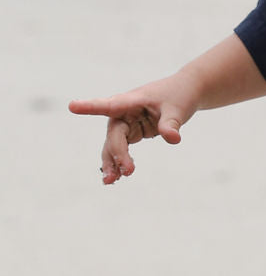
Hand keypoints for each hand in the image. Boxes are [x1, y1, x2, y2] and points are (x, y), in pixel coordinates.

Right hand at [68, 78, 197, 184]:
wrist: (184, 93)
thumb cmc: (179, 96)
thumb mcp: (178, 109)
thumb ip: (171, 124)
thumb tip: (173, 139)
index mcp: (132, 100)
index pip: (110, 105)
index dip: (90, 106)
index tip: (72, 106)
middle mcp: (124, 112)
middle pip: (114, 134)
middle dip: (117, 153)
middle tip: (128, 172)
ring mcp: (126, 123)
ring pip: (113, 145)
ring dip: (112, 162)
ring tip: (110, 181)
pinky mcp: (132, 132)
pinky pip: (121, 149)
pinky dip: (119, 163)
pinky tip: (116, 178)